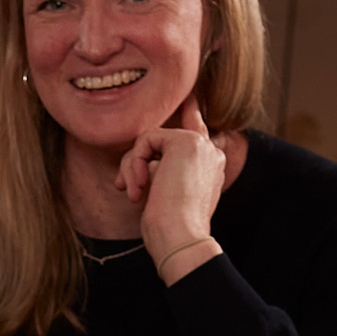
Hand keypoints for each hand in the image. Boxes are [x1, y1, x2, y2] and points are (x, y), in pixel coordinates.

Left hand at [112, 103, 233, 280]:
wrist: (181, 238)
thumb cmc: (170, 229)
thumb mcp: (164, 194)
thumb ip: (161, 171)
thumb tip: (143, 161)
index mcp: (210, 166)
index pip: (197, 130)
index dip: (190, 112)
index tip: (189, 98)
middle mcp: (209, 152)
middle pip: (161, 139)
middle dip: (137, 161)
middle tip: (126, 188)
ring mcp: (200, 145)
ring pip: (151, 138)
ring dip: (133, 166)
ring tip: (134, 193)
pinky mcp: (185, 142)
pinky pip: (146, 139)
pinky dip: (134, 163)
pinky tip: (139, 186)